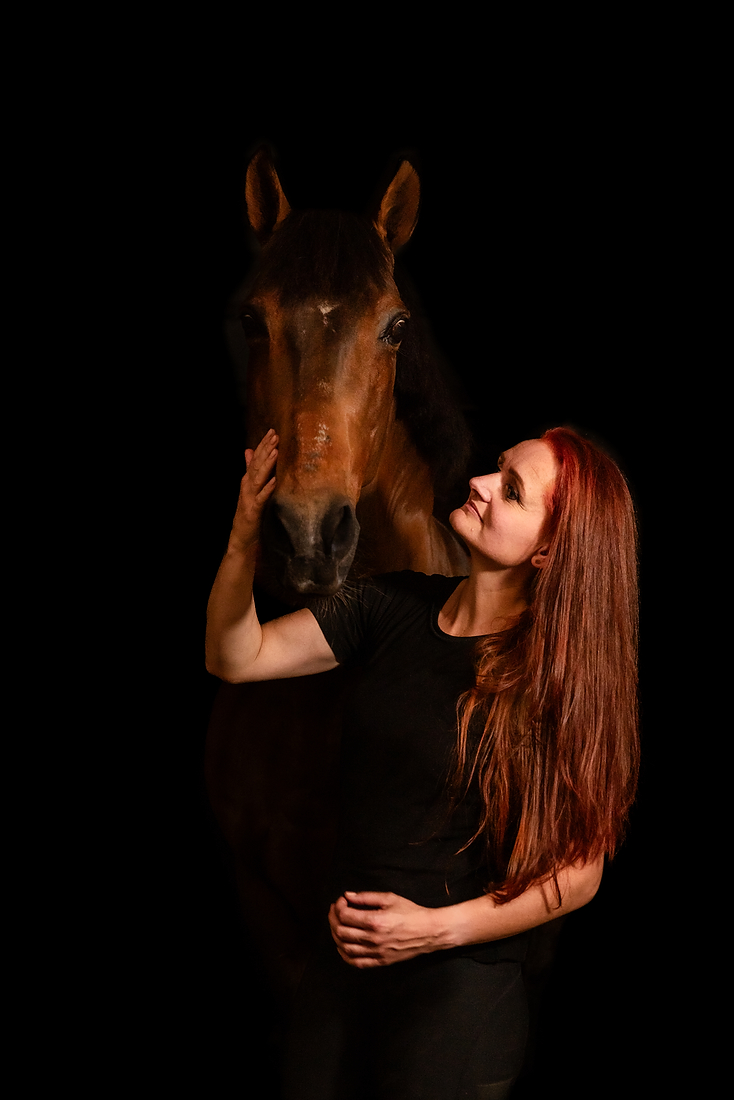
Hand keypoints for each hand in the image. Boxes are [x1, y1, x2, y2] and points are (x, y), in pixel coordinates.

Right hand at [229, 429, 277, 551]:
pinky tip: (274, 480)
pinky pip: (261, 498)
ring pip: (258, 478)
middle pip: (257, 465)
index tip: (273, 432)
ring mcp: (249, 498)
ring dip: (266, 464)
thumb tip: (249, 451)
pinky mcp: (253, 510)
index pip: (256, 459)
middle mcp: (247, 486)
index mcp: (248, 480)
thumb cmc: (248, 511)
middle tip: (275, 435)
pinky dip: (267, 489)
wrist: (241, 536)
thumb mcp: (250, 488)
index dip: (264, 445)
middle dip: (266, 450)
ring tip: (275, 451)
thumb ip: (250, 469)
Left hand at [328, 891, 441, 968]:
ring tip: (337, 925)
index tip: (342, 900)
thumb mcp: (389, 898)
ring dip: (336, 935)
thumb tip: (348, 896)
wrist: (428, 931)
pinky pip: (356, 962)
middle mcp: (373, 939)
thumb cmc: (411, 912)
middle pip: (341, 931)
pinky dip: (344, 955)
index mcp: (375, 921)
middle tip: (335, 910)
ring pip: (345, 948)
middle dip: (333, 918)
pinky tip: (342, 946)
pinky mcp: (380, 961)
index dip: (338, 906)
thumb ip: (366, 897)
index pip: (345, 915)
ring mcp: (376, 952)